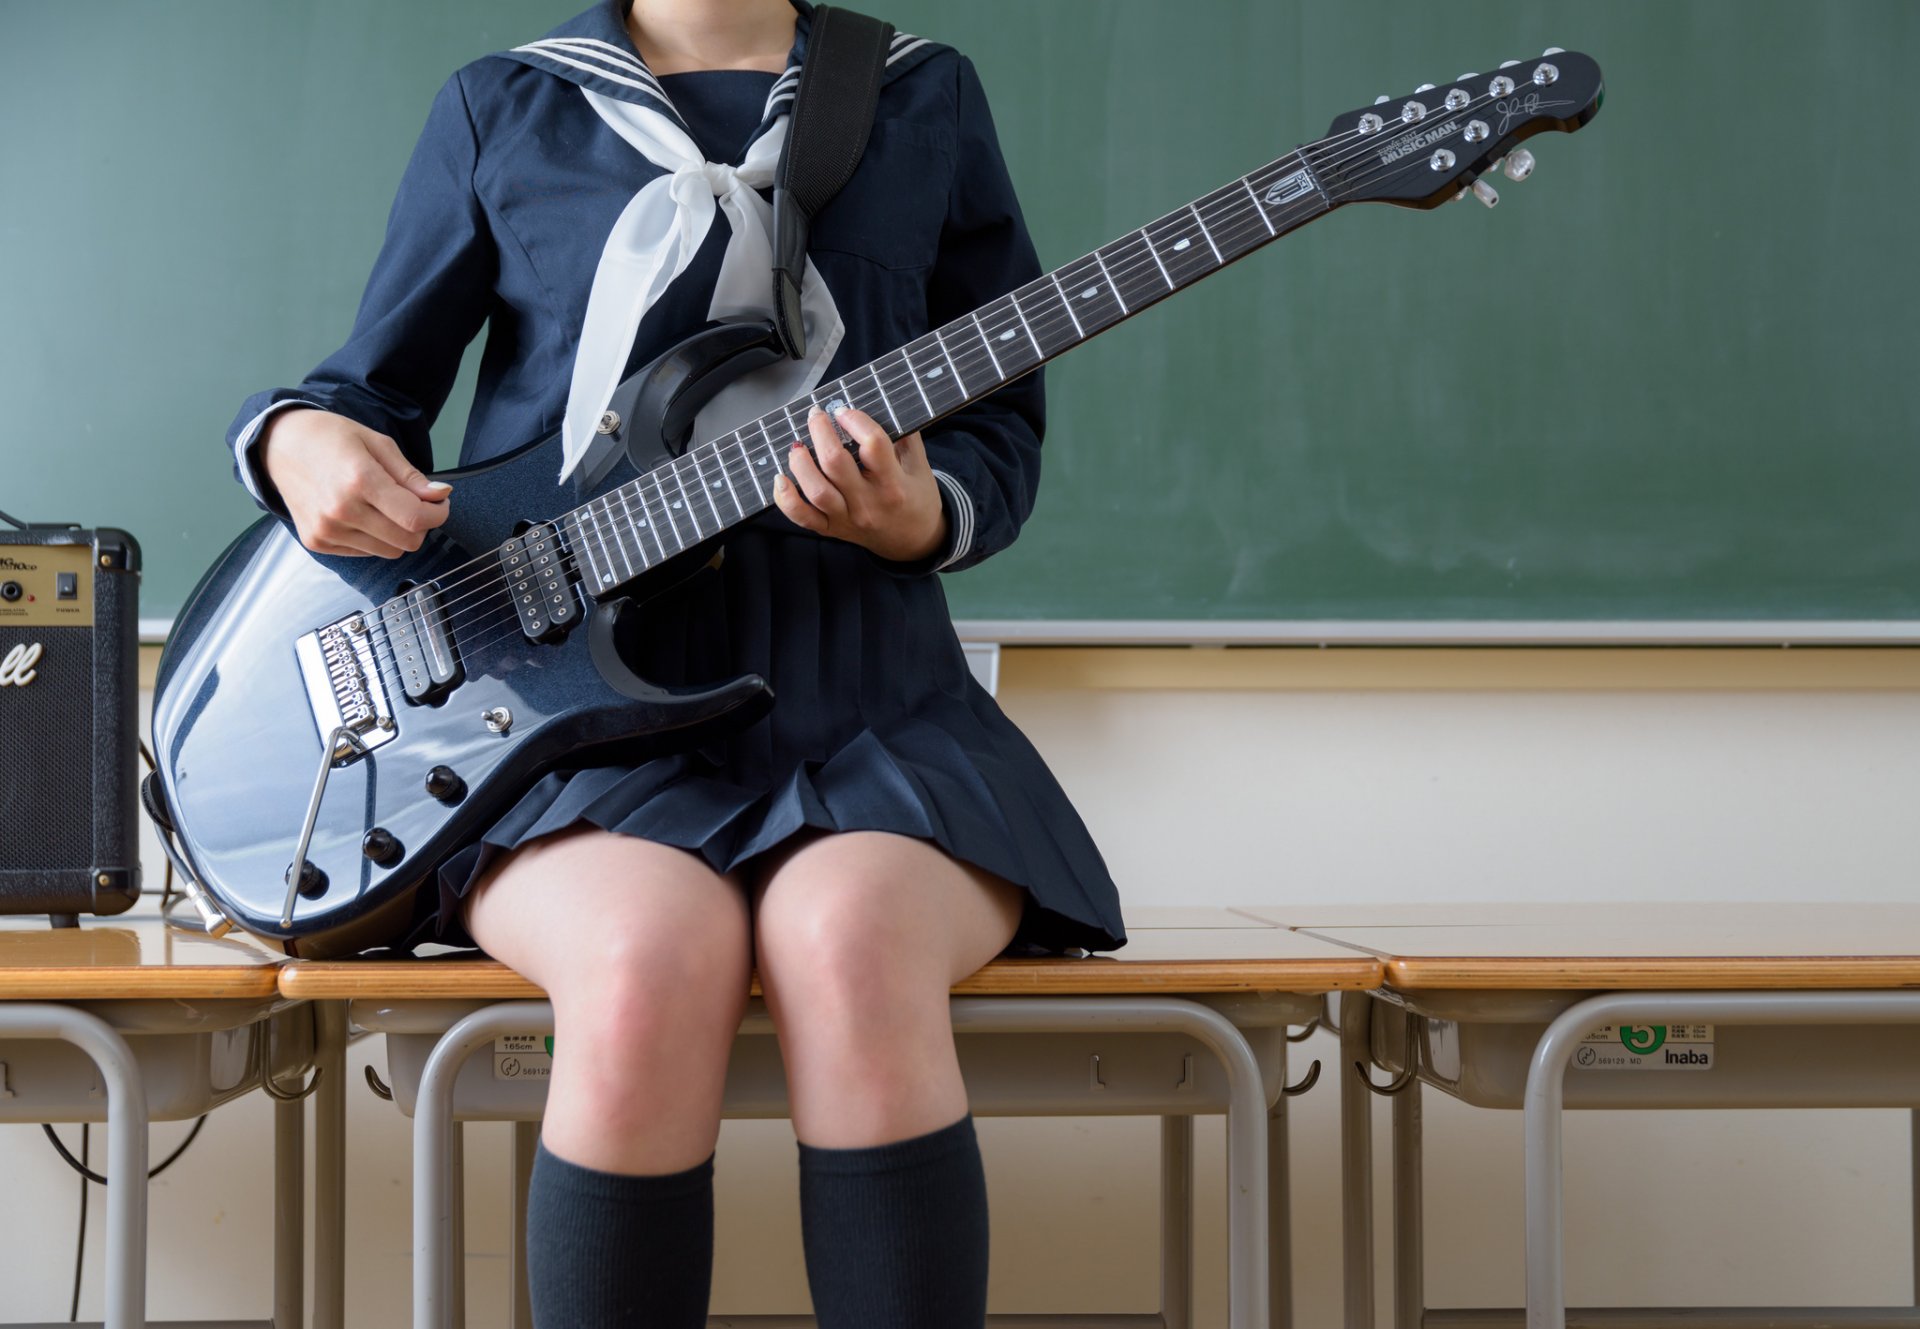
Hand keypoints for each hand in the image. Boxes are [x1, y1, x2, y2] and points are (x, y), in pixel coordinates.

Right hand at [261, 409, 451, 557]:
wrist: (278, 445)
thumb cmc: (329, 438)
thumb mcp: (377, 443)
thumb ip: (410, 476)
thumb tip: (440, 495)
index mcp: (359, 480)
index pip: (415, 518)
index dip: (438, 514)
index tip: (440, 503)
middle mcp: (341, 511)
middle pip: (407, 541)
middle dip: (422, 525)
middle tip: (416, 504)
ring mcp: (327, 531)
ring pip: (389, 551)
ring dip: (398, 533)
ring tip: (387, 507)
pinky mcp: (317, 543)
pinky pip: (365, 552)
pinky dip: (374, 538)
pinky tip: (362, 513)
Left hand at [773, 405, 945, 562]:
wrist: (914, 541)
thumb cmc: (917, 498)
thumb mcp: (920, 465)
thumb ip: (905, 436)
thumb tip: (881, 402)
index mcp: (894, 484)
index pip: (873, 445)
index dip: (855, 421)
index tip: (844, 411)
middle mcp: (869, 503)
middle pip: (835, 463)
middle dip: (820, 431)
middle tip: (816, 416)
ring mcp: (848, 518)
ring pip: (816, 491)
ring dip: (800, 463)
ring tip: (798, 444)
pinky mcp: (832, 530)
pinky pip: (803, 517)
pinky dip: (786, 499)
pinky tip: (781, 479)